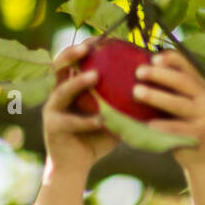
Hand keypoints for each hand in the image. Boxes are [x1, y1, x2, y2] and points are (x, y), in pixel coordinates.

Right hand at [42, 41, 120, 173]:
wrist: (74, 167)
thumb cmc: (95, 139)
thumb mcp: (112, 116)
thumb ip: (123, 101)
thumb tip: (152, 87)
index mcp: (69, 87)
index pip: (73, 60)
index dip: (84, 46)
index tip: (101, 37)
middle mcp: (57, 94)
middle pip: (58, 66)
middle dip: (72, 54)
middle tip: (89, 47)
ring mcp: (52, 110)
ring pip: (62, 91)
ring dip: (78, 82)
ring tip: (95, 75)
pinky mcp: (53, 128)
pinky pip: (72, 122)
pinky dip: (87, 121)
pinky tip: (102, 120)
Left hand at [131, 49, 204, 172]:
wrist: (204, 155)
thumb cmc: (185, 124)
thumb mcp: (183, 102)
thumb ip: (170, 89)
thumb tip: (138, 71)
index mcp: (201, 86)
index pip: (188, 66)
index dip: (171, 59)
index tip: (152, 58)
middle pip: (183, 82)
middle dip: (160, 75)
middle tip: (138, 72)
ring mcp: (204, 117)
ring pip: (179, 104)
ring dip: (156, 96)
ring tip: (137, 92)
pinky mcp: (198, 135)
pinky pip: (178, 129)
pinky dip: (163, 126)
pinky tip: (149, 124)